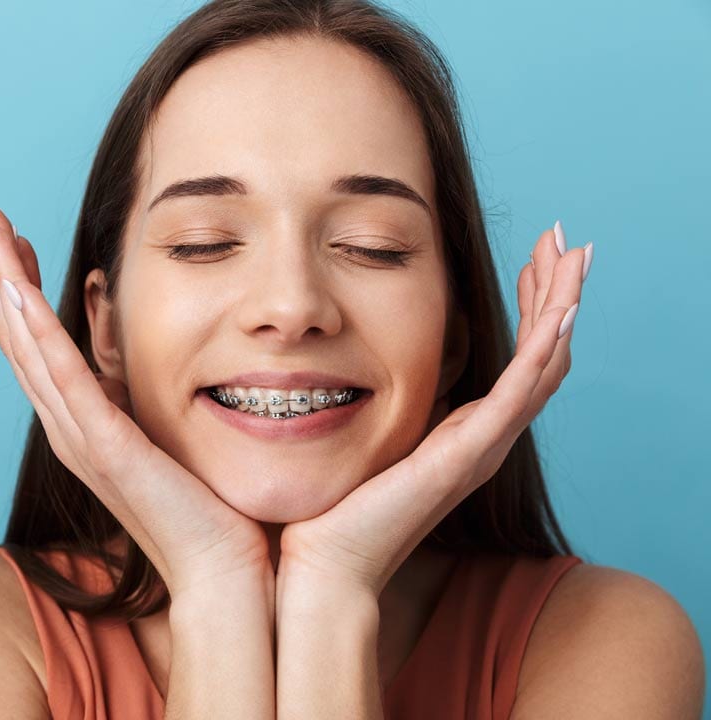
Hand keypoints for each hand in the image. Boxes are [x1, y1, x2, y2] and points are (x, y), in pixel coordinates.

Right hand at [0, 200, 272, 598]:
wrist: (227, 572)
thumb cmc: (210, 509)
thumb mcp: (176, 429)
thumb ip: (157, 391)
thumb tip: (169, 344)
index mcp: (86, 423)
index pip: (41, 343)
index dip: (21, 287)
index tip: (13, 237)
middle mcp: (72, 428)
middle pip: (21, 337)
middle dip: (0, 272)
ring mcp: (83, 439)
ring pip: (30, 348)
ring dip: (5, 286)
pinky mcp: (107, 449)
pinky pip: (64, 381)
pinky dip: (37, 333)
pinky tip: (18, 290)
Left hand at [278, 224, 591, 597]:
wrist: (325, 562)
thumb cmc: (335, 507)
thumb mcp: (369, 438)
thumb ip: (383, 406)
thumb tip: (363, 369)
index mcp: (463, 433)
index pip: (517, 361)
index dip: (532, 309)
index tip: (533, 260)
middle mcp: (482, 439)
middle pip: (543, 357)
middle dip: (556, 294)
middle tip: (566, 242)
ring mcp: (481, 448)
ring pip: (544, 366)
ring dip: (561, 306)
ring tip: (574, 254)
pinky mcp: (466, 456)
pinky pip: (519, 393)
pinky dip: (543, 348)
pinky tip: (559, 309)